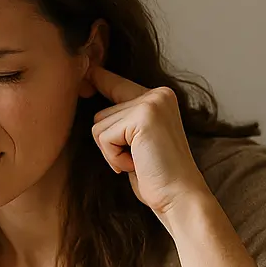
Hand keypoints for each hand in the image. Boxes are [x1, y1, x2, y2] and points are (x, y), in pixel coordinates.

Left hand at [87, 65, 210, 219]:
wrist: (179, 197)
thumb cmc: (157, 178)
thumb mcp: (138, 144)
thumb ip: (124, 124)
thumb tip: (97, 116)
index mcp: (159, 98)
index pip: (118, 84)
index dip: (99, 79)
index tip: (86, 69)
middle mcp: (157, 94)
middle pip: (101, 113)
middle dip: (109, 143)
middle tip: (136, 160)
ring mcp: (151, 102)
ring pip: (99, 126)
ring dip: (111, 152)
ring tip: (138, 162)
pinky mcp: (143, 116)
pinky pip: (103, 137)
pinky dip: (113, 157)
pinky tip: (136, 164)